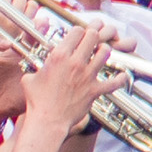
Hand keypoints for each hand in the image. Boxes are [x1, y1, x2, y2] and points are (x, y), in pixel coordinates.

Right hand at [21, 20, 111, 144]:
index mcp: (59, 56)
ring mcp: (87, 76)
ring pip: (105, 52)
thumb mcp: (30, 77)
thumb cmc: (36, 100)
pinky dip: (120, 78)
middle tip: (93, 39)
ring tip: (101, 53)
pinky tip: (121, 75)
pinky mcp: (95, 90)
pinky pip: (115, 82)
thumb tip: (38, 64)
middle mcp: (75, 63)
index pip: (76, 31)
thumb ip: (37, 67)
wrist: (47, 120)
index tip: (78, 35)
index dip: (78, 31)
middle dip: (94, 35)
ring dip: (105, 51)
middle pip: (93, 37)